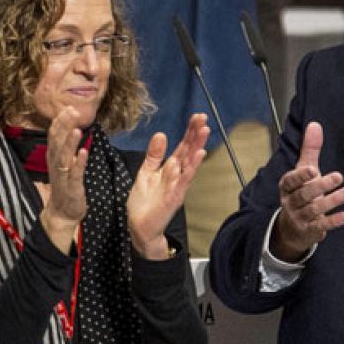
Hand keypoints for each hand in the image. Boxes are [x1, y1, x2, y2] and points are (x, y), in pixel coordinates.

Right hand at [38, 108, 89, 253]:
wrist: (63, 212)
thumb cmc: (66, 185)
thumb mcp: (65, 163)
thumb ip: (67, 147)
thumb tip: (72, 128)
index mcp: (54, 156)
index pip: (54, 134)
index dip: (61, 121)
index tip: (68, 106)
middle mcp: (55, 164)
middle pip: (57, 142)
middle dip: (65, 126)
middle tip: (72, 111)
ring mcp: (63, 175)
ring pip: (64, 156)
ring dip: (70, 142)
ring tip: (76, 129)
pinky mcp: (72, 186)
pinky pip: (75, 173)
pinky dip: (78, 163)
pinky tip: (84, 152)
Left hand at [126, 113, 208, 258]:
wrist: (139, 226)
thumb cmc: (144, 202)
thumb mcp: (146, 172)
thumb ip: (154, 155)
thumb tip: (160, 134)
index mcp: (170, 169)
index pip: (182, 147)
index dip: (189, 132)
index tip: (196, 117)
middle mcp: (177, 176)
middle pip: (189, 151)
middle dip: (196, 135)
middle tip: (203, 118)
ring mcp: (177, 186)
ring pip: (190, 163)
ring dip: (197, 147)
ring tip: (204, 131)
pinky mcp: (174, 197)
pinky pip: (184, 180)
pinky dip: (190, 168)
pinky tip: (197, 156)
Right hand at [269, 121, 343, 260]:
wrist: (292, 227)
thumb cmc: (300, 193)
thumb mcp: (303, 171)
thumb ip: (310, 149)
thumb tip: (315, 125)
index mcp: (287, 185)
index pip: (292, 180)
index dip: (301, 176)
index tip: (313, 169)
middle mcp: (291, 201)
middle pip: (304, 194)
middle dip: (321, 185)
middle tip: (339, 177)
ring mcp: (299, 217)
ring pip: (314, 209)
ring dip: (331, 201)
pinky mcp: (309, 229)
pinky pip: (320, 225)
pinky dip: (332, 221)